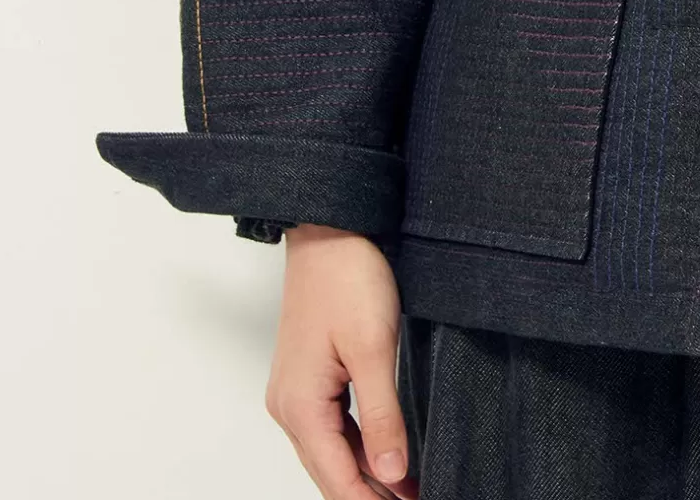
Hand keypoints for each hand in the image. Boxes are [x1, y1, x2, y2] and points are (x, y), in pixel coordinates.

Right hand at [264, 224, 418, 498]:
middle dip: (370, 495)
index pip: (338, 479)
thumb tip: (392, 474)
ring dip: (367, 474)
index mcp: (300, 406)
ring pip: (331, 452)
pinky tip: (385, 456)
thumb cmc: (347, 277)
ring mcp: (296, 391)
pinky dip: (358, 447)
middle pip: (331, 472)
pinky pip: (331, 426)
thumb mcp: (373, 348)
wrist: (329, 227)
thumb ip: (382, 416)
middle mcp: (290, 406)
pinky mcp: (309, 376)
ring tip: (409, 489)